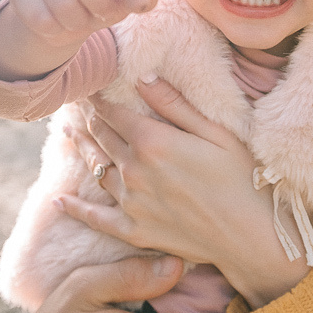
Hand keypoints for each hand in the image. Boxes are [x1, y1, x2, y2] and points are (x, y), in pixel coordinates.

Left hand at [59, 77, 310, 308]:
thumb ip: (175, 105)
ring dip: (82, 149)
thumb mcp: (216, 132)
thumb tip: (143, 78)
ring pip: (97, 169)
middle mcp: (134, 170)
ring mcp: (131, 203)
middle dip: (88, 119)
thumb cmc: (243, 178)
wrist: (252, 235)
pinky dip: (76, 208)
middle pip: (102, 137)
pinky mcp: (134, 231)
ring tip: (69, 134)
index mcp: (153, 141)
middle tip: (76, 107)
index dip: (97, 99)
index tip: (88, 88)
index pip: (113, 113)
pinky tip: (59, 201)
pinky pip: (96, 218)